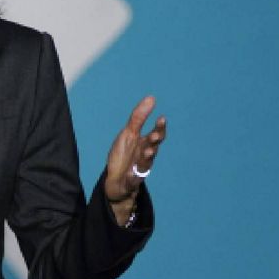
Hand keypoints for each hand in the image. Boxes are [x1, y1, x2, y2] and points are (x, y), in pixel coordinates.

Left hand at [104, 96, 166, 224]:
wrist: (116, 179)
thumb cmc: (124, 154)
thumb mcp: (129, 134)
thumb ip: (139, 117)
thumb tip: (152, 97)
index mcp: (145, 144)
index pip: (156, 134)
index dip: (159, 127)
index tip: (161, 118)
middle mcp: (145, 156)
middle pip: (153, 148)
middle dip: (154, 142)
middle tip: (154, 136)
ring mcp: (139, 169)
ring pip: (146, 164)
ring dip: (147, 157)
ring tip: (147, 152)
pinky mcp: (131, 181)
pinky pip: (133, 180)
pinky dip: (133, 177)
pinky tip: (130, 175)